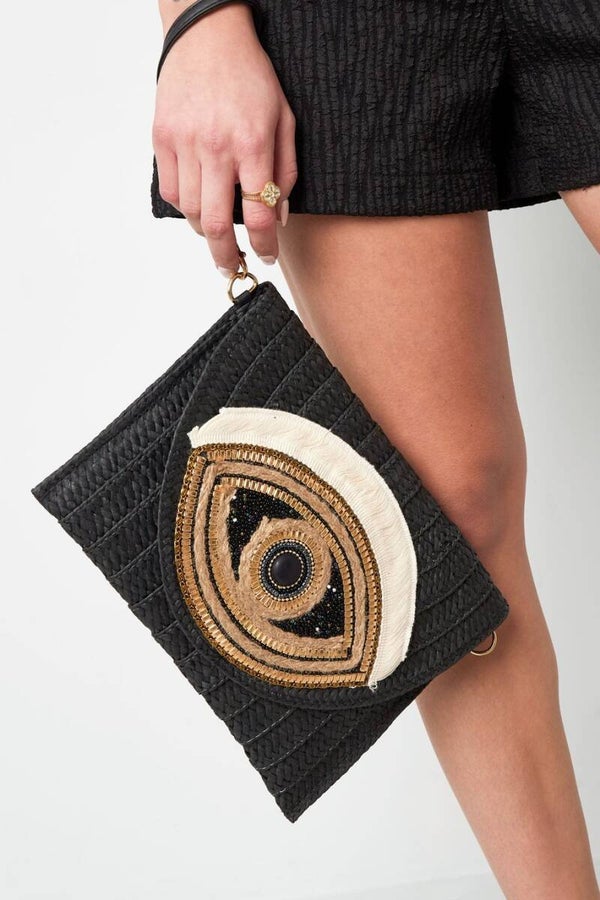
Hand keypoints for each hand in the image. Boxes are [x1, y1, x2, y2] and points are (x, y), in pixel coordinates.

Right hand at [152, 2, 297, 274]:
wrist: (206, 36)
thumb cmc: (250, 77)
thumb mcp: (284, 119)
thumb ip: (285, 171)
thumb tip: (279, 217)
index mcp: (252, 143)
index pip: (258, 212)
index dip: (263, 245)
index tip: (265, 258)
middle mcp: (216, 146)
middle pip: (216, 223)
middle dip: (226, 256)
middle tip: (233, 268)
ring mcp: (184, 142)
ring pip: (191, 211)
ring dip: (206, 231)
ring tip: (218, 233)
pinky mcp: (162, 138)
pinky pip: (171, 190)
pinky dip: (185, 207)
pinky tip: (199, 203)